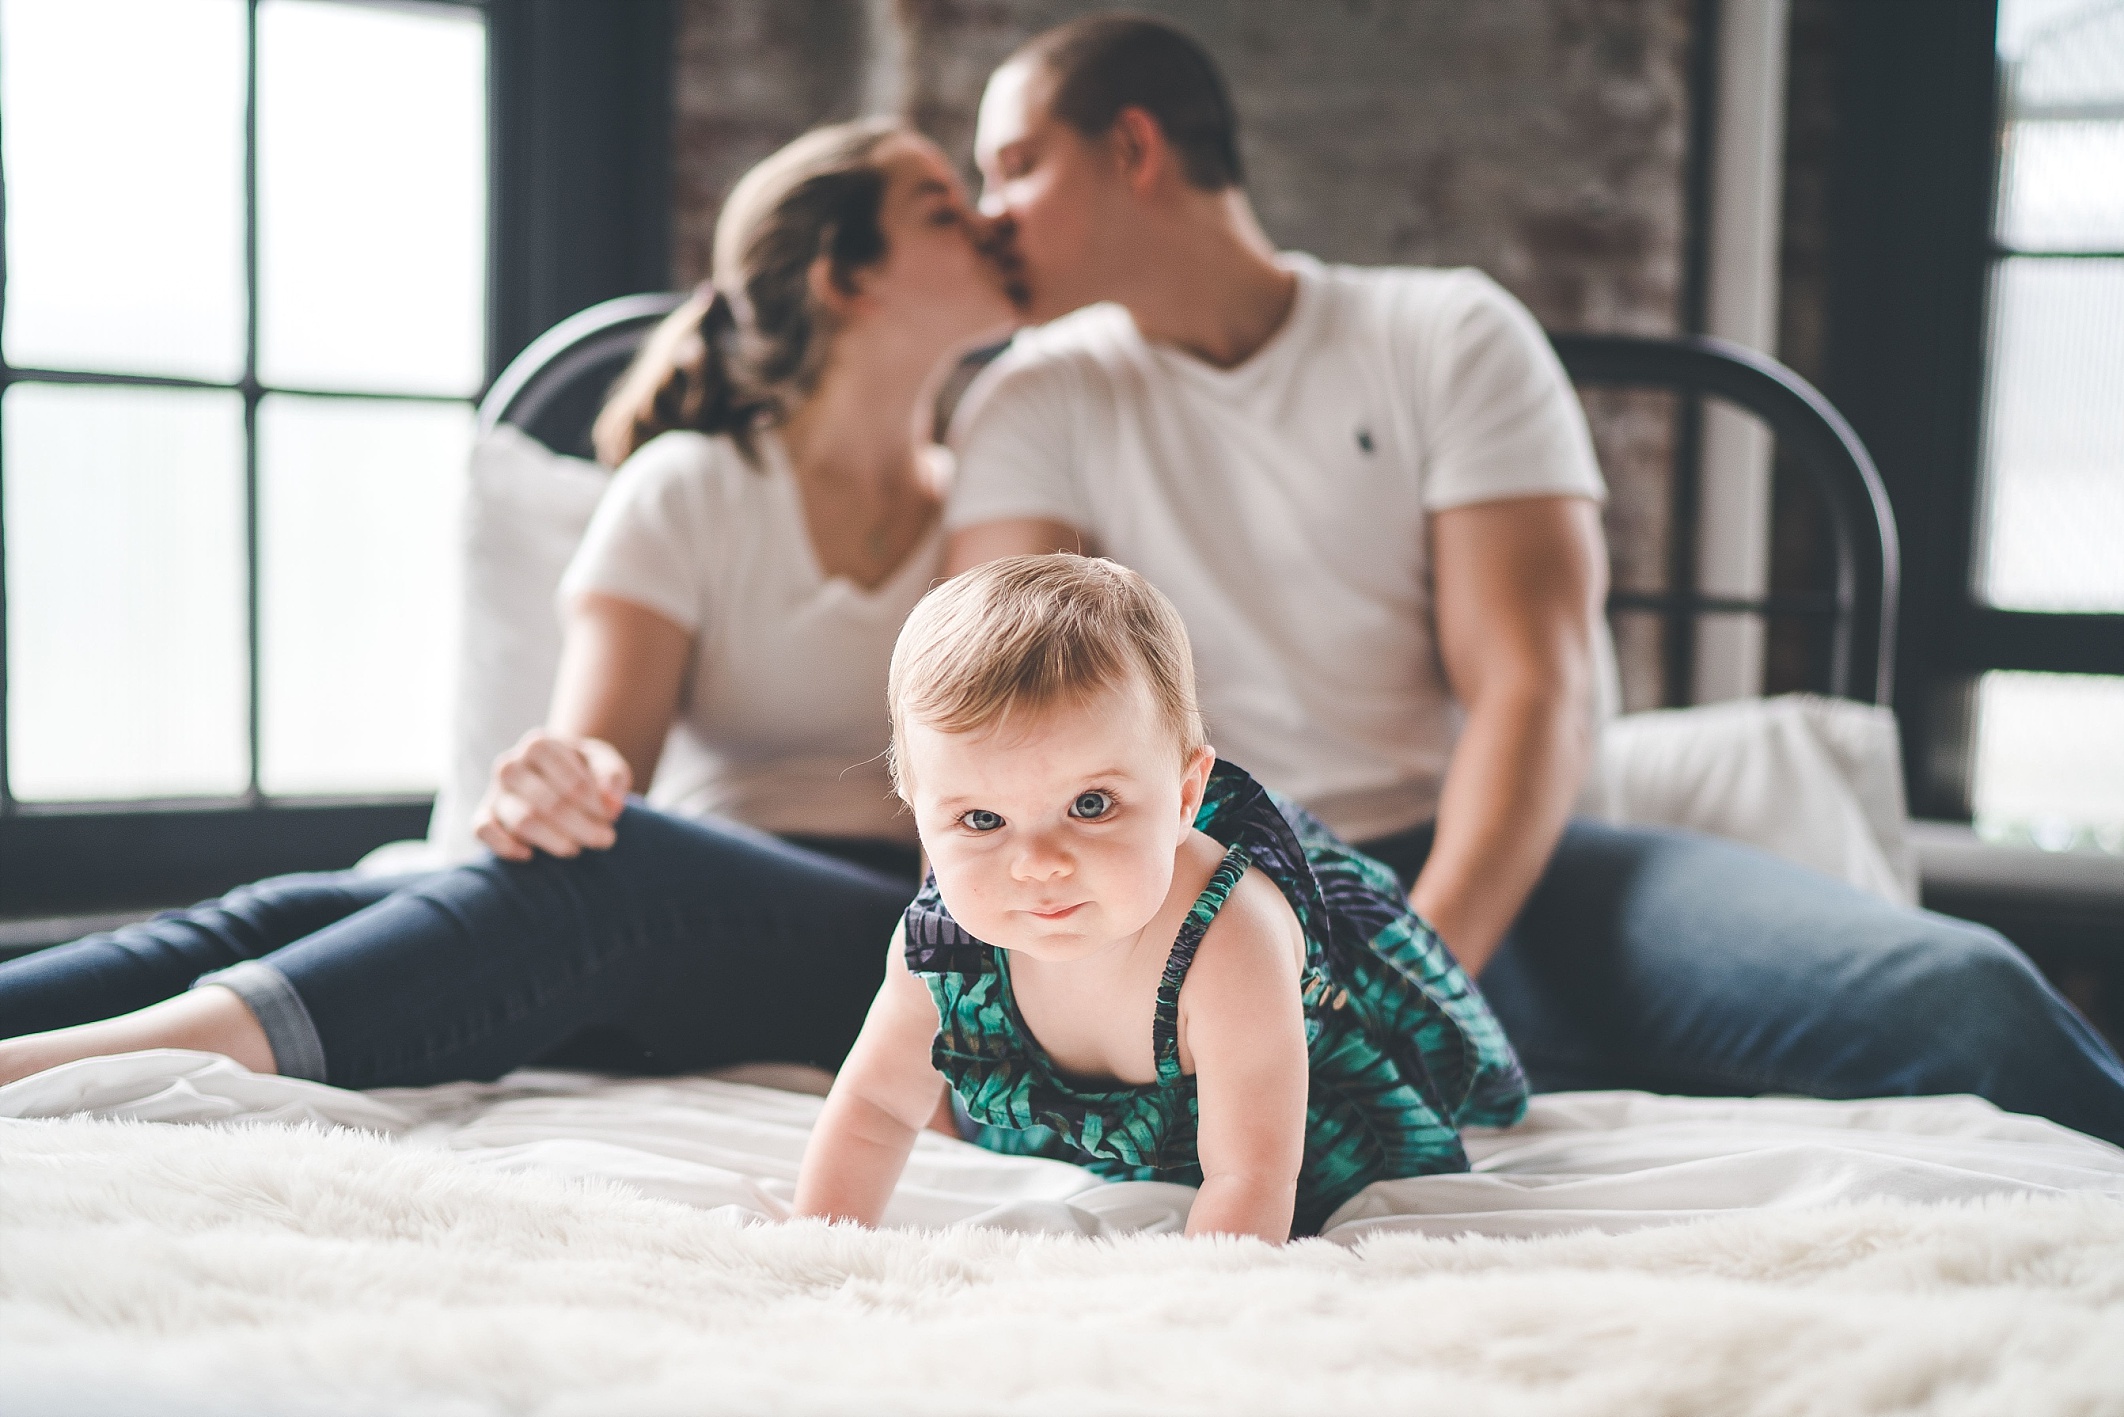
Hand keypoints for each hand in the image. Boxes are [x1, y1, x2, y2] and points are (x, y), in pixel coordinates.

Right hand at [472, 729, 632, 861]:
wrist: (558, 774)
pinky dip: (505, 846)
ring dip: (555, 841)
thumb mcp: (607, 764)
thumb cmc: (585, 769)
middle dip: (582, 828)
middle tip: (606, 840)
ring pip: (522, 821)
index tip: (612, 816)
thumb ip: (613, 777)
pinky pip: (483, 831)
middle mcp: (510, 764)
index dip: (597, 806)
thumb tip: (611, 804)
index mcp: (540, 745)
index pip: (572, 783)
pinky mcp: (484, 814)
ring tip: (577, 848)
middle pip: (548, 805)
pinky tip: (530, 855)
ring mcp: (495, 790)